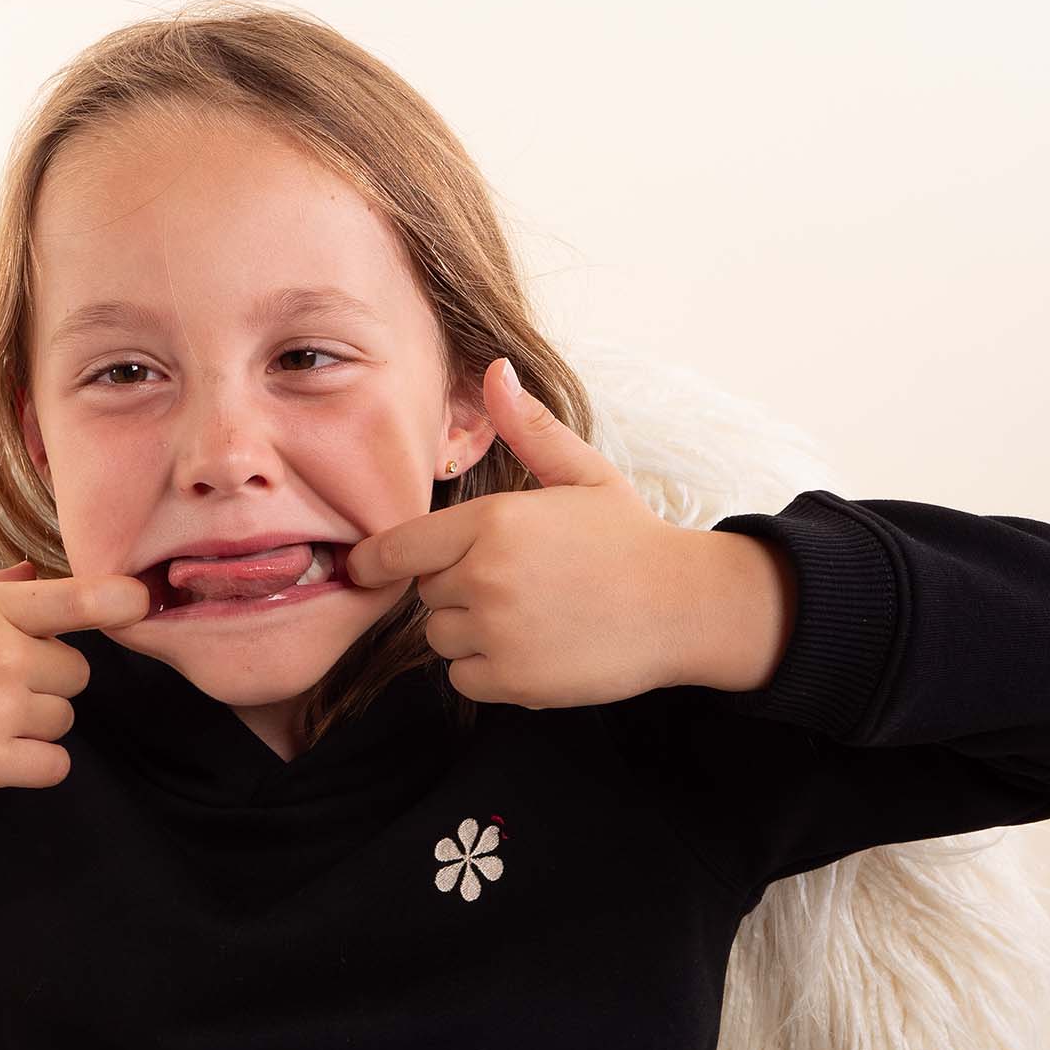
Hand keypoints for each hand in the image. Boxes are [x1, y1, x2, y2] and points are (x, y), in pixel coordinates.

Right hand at [0, 561, 150, 795]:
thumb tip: (41, 573)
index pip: (77, 600)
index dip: (119, 600)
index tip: (141, 601)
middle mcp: (0, 655)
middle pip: (79, 673)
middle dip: (48, 679)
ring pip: (65, 719)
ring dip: (36, 723)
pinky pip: (54, 765)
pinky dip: (36, 763)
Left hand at [343, 360, 708, 709]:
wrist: (685, 606)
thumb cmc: (630, 537)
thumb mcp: (583, 473)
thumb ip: (529, 430)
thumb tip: (495, 369)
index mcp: (493, 521)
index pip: (398, 549)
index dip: (377, 559)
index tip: (365, 566)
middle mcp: (486, 576)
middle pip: (426, 592)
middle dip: (456, 586)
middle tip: (516, 581)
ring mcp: (498, 631)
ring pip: (442, 637)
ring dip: (470, 631)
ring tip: (529, 614)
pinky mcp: (513, 679)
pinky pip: (465, 677)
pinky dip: (490, 670)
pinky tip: (535, 648)